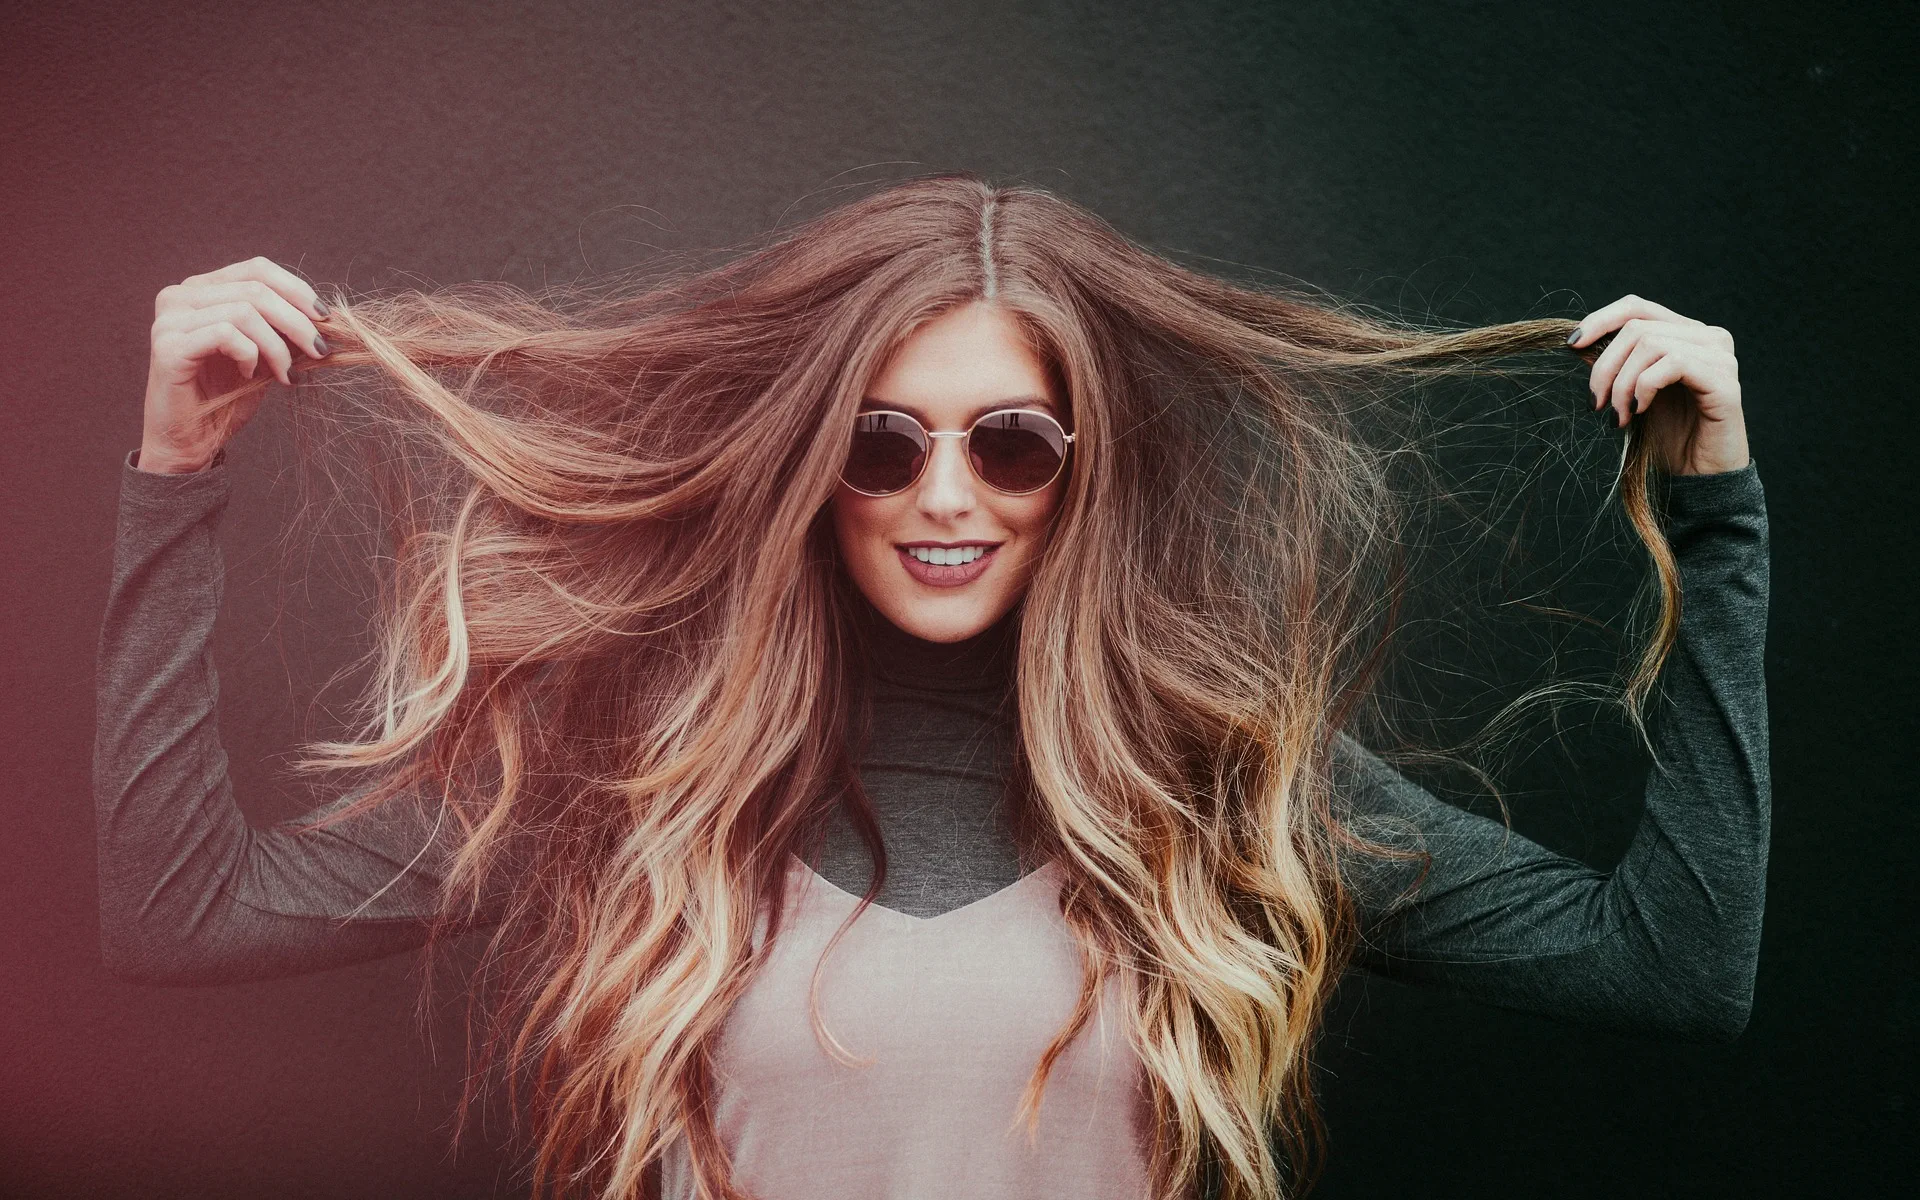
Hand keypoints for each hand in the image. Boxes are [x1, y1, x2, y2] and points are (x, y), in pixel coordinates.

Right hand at [140, 256, 331, 472]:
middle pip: (255, 288)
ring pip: (244, 311)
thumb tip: (325, 315)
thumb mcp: (264, 356)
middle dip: (298, 321)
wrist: (191, 442)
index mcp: (201, 290)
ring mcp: (169, 319)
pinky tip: (249, 376)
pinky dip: (250, 355)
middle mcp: (179, 297)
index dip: (297, 290)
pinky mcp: (168, 346)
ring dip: (278, 346)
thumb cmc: (225, 399)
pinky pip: (225, 334)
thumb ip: (283, 330)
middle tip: (320, 351)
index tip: (325, 318)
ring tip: (286, 374)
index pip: (257, 269)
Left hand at [1567, 295, 1748, 475]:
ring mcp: (1720, 356)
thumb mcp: (1632, 393)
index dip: (1600, 320)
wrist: (1699, 477)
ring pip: (1651, 343)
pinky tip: (1639, 411)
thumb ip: (1617, 364)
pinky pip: (1672, 363)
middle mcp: (1707, 337)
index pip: (1637, 307)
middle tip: (1596, 403)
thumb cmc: (1667, 436)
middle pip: (1637, 327)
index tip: (1572, 346)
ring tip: (1618, 416)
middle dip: (1605, 366)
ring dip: (1622, 383)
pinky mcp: (1724, 380)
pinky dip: (1644, 386)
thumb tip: (1577, 341)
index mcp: (1685, 334)